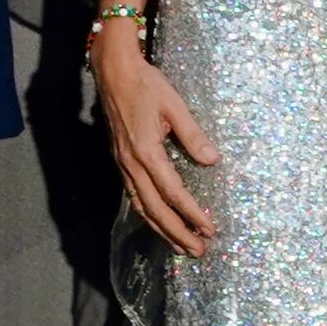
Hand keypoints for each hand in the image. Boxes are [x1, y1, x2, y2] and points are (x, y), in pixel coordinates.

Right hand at [91, 26, 221, 253]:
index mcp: (146, 152)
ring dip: (161, 229)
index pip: (174, 192)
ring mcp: (123, 165)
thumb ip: (193, 134)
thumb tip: (212, 161)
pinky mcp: (121, 162)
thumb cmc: (146, 85)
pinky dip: (148, 213)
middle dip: (177, 233)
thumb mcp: (175, 105)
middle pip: (155, 209)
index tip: (210, 229)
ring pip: (142, 206)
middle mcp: (131, 164)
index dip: (192, 214)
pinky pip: (134, 196)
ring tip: (181, 247)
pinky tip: (159, 222)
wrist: (113, 74)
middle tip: (198, 251)